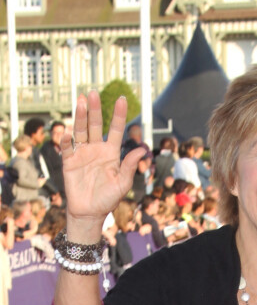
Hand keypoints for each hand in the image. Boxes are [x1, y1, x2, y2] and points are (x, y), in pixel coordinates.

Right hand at [61, 91, 144, 227]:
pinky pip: (67, 148)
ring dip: (80, 117)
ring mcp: (82, 154)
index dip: (118, 115)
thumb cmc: (108, 198)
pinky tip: (68, 133)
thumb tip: (141, 151)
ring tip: (80, 101)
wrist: (90, 212)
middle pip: (95, 125)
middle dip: (94, 109)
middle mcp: (96, 149)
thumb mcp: (123, 183)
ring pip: (81, 131)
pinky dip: (67, 140)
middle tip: (92, 93)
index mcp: (111, 152)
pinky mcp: (69, 162)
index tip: (121, 99)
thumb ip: (129, 166)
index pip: (115, 129)